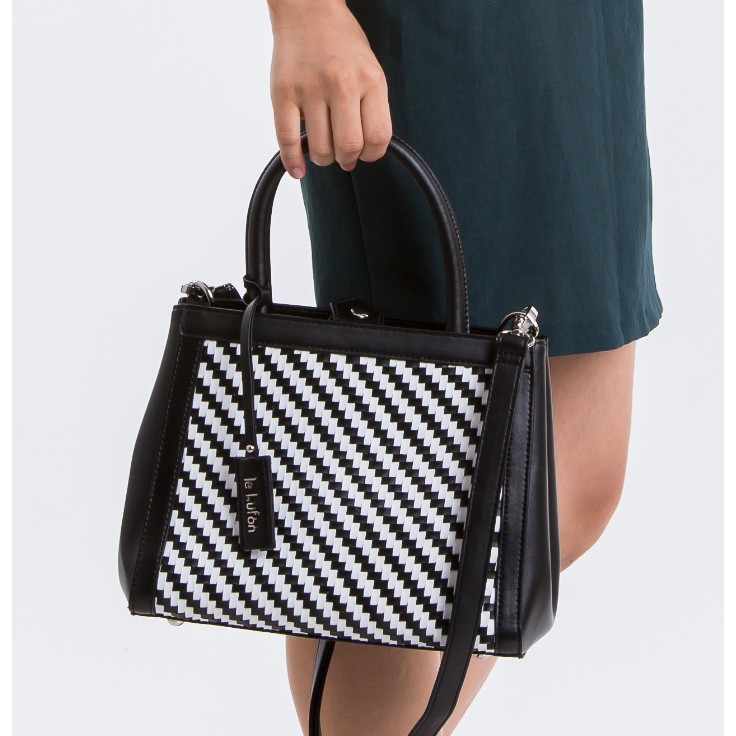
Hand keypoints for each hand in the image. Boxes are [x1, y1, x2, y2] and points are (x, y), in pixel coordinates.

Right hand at [267, 0, 392, 177]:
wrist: (307, 10)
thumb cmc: (341, 43)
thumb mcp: (370, 70)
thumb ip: (371, 108)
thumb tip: (365, 152)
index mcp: (369, 80)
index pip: (378, 137)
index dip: (372, 155)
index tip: (365, 154)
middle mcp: (341, 84)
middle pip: (349, 147)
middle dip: (347, 160)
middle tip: (343, 156)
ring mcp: (309, 88)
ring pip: (320, 148)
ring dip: (323, 159)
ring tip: (323, 151)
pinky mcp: (283, 92)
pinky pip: (287, 139)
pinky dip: (293, 161)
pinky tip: (298, 170)